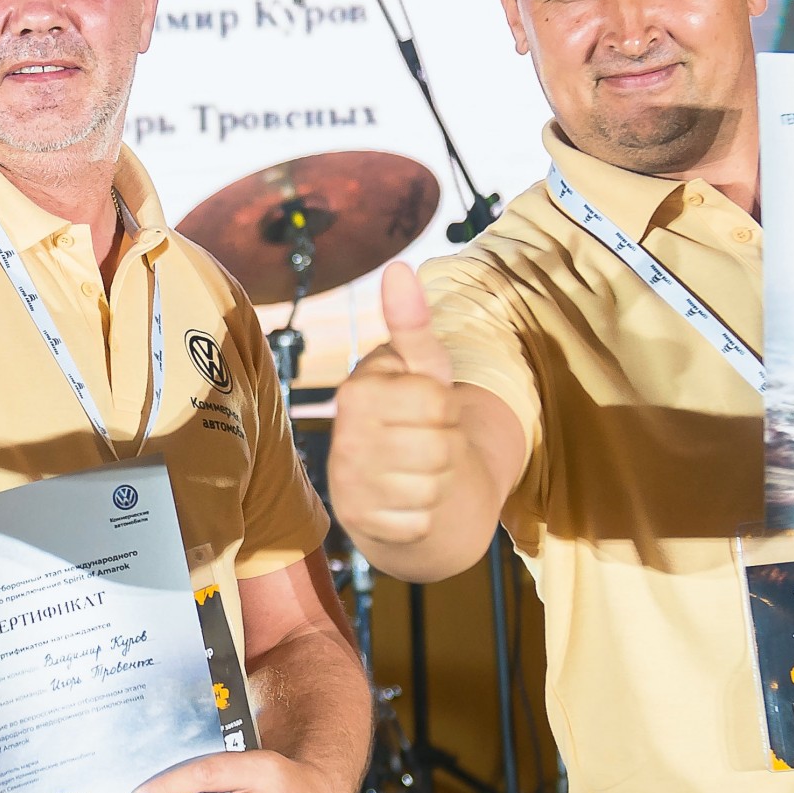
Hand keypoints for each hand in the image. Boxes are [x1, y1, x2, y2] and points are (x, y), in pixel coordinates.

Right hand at [327, 263, 462, 546]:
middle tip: (427, 443)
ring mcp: (349, 484)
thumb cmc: (416, 418)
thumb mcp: (421, 369)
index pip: (436, 401)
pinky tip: (411, 503)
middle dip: (446, 446)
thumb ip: (413, 324)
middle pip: (438, 447)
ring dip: (438, 482)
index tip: (431, 408)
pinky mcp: (361, 524)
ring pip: (432, 486)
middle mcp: (345, 437)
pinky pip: (421, 520)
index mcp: (358, 391)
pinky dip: (426, 515)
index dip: (448, 408)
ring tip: (420, 472)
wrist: (401, 487)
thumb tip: (399, 268)